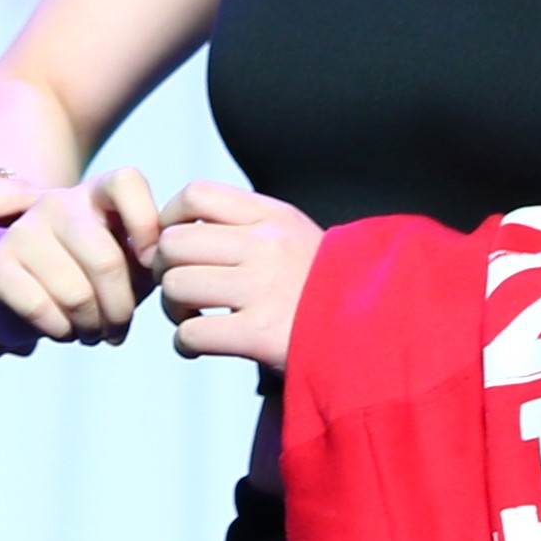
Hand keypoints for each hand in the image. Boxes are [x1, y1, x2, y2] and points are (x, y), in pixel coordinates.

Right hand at [0, 166, 162, 346]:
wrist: (20, 297)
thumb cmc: (87, 278)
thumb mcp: (127, 264)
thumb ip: (151, 256)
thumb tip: (162, 264)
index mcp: (94, 193)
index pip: (126, 182)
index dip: (147, 226)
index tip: (150, 264)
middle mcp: (56, 203)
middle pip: (106, 260)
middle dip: (119, 310)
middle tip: (116, 329)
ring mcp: (22, 232)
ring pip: (76, 294)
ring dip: (91, 328)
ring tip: (90, 332)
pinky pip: (41, 309)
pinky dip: (60, 332)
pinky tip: (62, 330)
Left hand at [158, 181, 323, 374]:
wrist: (376, 333)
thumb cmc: (322, 288)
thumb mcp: (294, 236)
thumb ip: (244, 224)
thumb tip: (177, 228)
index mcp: (273, 217)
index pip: (196, 194)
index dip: (170, 219)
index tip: (176, 245)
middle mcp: (266, 247)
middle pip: (174, 242)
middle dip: (164, 268)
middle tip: (180, 289)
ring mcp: (262, 290)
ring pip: (176, 285)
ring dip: (173, 309)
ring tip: (191, 318)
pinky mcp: (261, 334)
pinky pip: (192, 333)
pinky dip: (185, 343)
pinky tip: (199, 345)